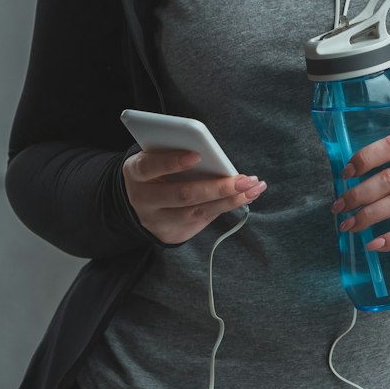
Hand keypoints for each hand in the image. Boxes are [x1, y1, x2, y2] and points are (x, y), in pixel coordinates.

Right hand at [122, 148, 265, 245]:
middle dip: (217, 188)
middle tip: (246, 180)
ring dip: (229, 201)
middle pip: (183, 195)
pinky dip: (225, 208)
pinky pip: (201, 221)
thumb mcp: (155, 157)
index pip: (150, 167)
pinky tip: (245, 198)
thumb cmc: (155, 170)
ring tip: (253, 189)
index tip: (197, 154)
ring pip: (196, 212)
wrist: (138, 203)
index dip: (172, 162)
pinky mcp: (171, 234)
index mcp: (136, 173)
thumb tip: (214, 157)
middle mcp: (143, 200)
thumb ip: (175, 154)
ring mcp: (157, 221)